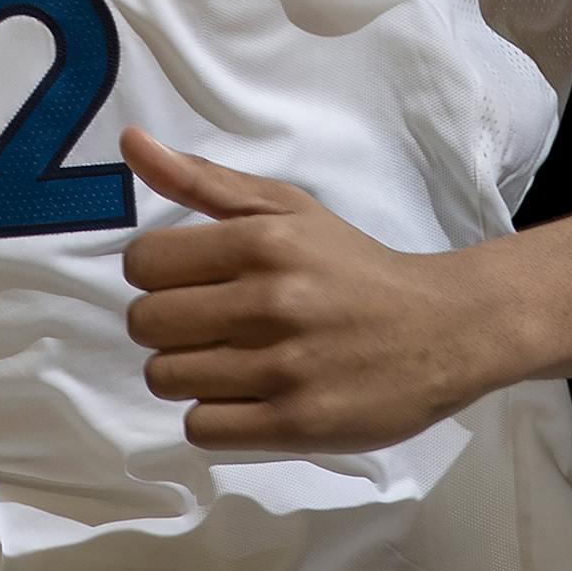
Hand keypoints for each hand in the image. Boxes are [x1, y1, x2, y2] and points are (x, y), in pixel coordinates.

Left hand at [119, 126, 510, 454]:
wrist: (441, 329)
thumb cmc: (350, 265)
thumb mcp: (285, 208)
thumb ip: (201, 179)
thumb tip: (130, 142)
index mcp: (262, 241)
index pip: (143, 264)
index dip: (154, 276)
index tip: (189, 281)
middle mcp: (270, 301)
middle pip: (147, 324)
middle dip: (167, 325)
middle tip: (210, 323)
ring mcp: (285, 367)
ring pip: (166, 378)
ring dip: (188, 372)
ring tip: (231, 360)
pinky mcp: (298, 424)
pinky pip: (201, 427)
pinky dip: (213, 415)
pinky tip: (247, 395)